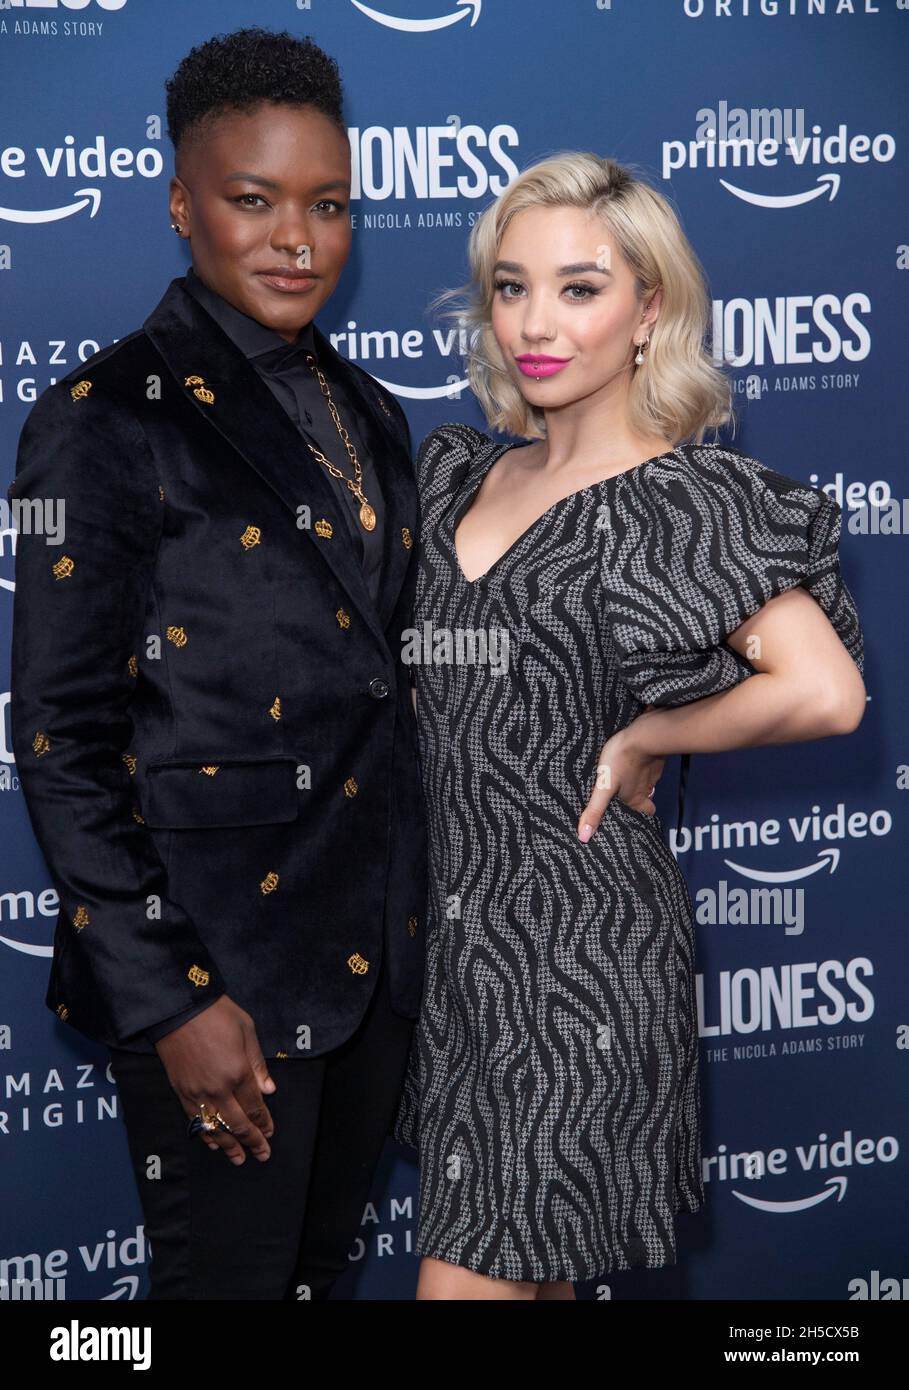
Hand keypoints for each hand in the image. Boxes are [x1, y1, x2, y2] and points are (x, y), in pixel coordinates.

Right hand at [154, 995, 276, 1163]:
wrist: (178, 1009)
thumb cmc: (217, 1014)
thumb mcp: (247, 1031)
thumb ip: (258, 1064)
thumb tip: (269, 1090)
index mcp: (238, 1072)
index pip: (255, 1107)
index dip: (264, 1122)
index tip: (270, 1132)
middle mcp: (218, 1089)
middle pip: (238, 1123)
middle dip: (252, 1141)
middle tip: (262, 1155)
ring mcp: (197, 1093)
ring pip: (216, 1128)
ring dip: (229, 1146)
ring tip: (240, 1159)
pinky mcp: (181, 1092)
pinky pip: (195, 1121)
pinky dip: (206, 1135)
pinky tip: (214, 1143)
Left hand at [577, 708, 665, 840]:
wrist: (644, 733)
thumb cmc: (621, 760)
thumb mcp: (603, 786)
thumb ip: (595, 810)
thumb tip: (584, 837)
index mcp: (636, 798)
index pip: (646, 814)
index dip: (641, 815)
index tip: (633, 816)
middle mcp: (647, 788)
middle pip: (647, 798)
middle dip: (639, 798)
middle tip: (626, 796)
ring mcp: (653, 771)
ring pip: (647, 781)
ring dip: (638, 780)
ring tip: (624, 777)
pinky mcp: (654, 755)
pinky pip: (649, 764)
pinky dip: (642, 764)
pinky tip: (632, 759)